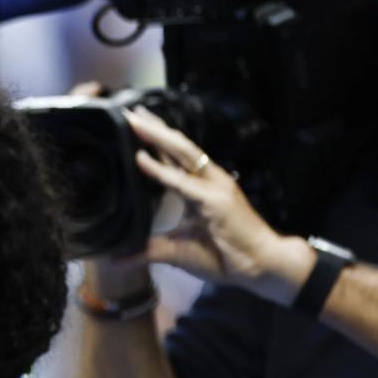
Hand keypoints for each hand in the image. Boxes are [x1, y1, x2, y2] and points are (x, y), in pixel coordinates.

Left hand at [124, 108, 313, 304]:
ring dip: (157, 136)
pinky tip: (141, 158)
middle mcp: (208, 181)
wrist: (261, 266)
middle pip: (177, 147)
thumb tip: (115, 259)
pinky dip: (160, 170)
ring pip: (181, 154)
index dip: (156, 140)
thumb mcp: (176, 252)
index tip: (136, 123)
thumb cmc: (224, 257)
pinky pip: (181, 182)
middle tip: (130, 110)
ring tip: (134, 120)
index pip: (175, 157)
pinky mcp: (215, 201)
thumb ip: (146, 251)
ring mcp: (214, 188)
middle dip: (154, 128)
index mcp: (201, 187)